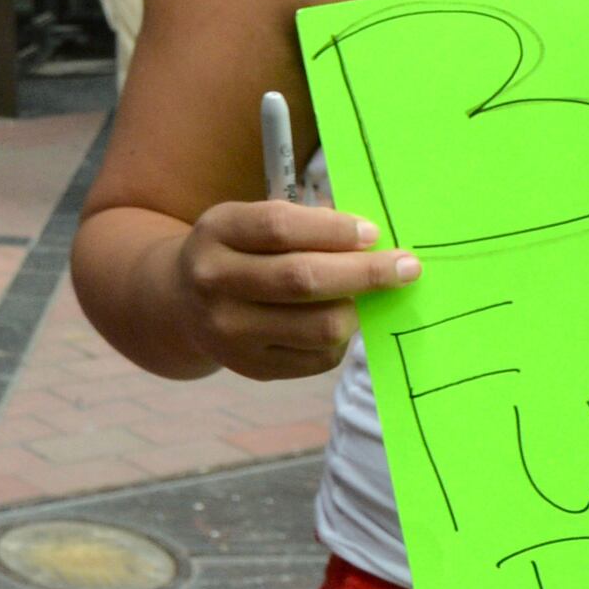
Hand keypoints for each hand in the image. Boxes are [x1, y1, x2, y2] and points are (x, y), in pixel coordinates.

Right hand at [165, 199, 418, 380]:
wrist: (181, 304)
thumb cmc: (237, 251)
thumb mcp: (251, 221)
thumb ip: (303, 222)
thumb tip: (370, 238)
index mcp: (217, 232)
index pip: (279, 227)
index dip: (333, 230)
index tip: (373, 232)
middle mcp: (215, 283)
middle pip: (303, 280)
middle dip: (366, 272)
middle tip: (407, 267)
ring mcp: (230, 332)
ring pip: (320, 326)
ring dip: (354, 309)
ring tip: (357, 296)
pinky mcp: (252, 367)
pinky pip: (320, 358)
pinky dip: (340, 338)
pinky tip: (332, 319)